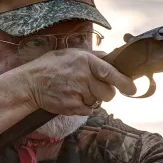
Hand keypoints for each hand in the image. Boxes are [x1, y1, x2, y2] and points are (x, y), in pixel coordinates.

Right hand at [18, 48, 135, 115]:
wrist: (30, 83)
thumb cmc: (50, 66)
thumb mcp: (70, 53)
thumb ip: (93, 56)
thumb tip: (111, 57)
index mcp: (84, 60)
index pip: (110, 72)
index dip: (124, 81)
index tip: (133, 88)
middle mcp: (82, 76)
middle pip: (108, 93)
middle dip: (105, 92)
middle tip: (93, 87)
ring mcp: (77, 92)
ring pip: (97, 102)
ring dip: (91, 98)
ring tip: (75, 90)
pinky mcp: (71, 106)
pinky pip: (87, 110)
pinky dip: (82, 106)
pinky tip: (71, 97)